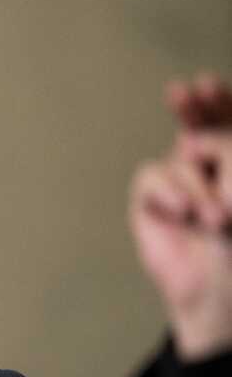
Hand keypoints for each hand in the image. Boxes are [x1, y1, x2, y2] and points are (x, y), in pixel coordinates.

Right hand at [130, 73, 231, 360]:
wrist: (219, 292)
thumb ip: (227, 152)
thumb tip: (191, 141)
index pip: (227, 124)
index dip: (219, 102)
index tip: (208, 84)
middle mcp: (213, 172)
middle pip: (199, 127)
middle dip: (196, 112)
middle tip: (187, 93)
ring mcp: (182, 185)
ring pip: (180, 155)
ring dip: (199, 185)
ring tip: (216, 220)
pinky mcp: (153, 202)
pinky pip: (152, 175)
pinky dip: (170, 192)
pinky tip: (185, 214)